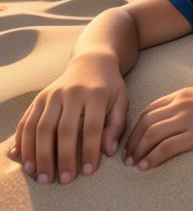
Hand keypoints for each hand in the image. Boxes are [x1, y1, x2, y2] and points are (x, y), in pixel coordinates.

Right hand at [9, 55, 128, 184]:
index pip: (92, 127)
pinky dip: (23, 141)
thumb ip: (116, 125)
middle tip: (63, 179)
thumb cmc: (109, 87)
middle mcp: (72, 93)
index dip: (89, 150)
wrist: (92, 62)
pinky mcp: (39, 97)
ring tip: (41, 175)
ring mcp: (53, 94)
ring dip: (38, 154)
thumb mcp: (121, 102)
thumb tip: (108, 151)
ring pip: (41, 127)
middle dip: (62, 157)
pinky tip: (22, 159)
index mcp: (96, 94)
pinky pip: (27, 121)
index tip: (88, 171)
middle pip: (64, 129)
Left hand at [123, 82, 192, 170]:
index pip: (147, 111)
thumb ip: (183, 103)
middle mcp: (179, 105)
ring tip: (134, 164)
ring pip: (151, 136)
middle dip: (132, 142)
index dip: (134, 128)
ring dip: (138, 151)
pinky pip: (167, 147)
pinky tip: (146, 166)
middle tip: (127, 157)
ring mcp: (187, 120)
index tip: (131, 141)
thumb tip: (169, 117)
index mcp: (180, 95)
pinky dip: (152, 157)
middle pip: (145, 124)